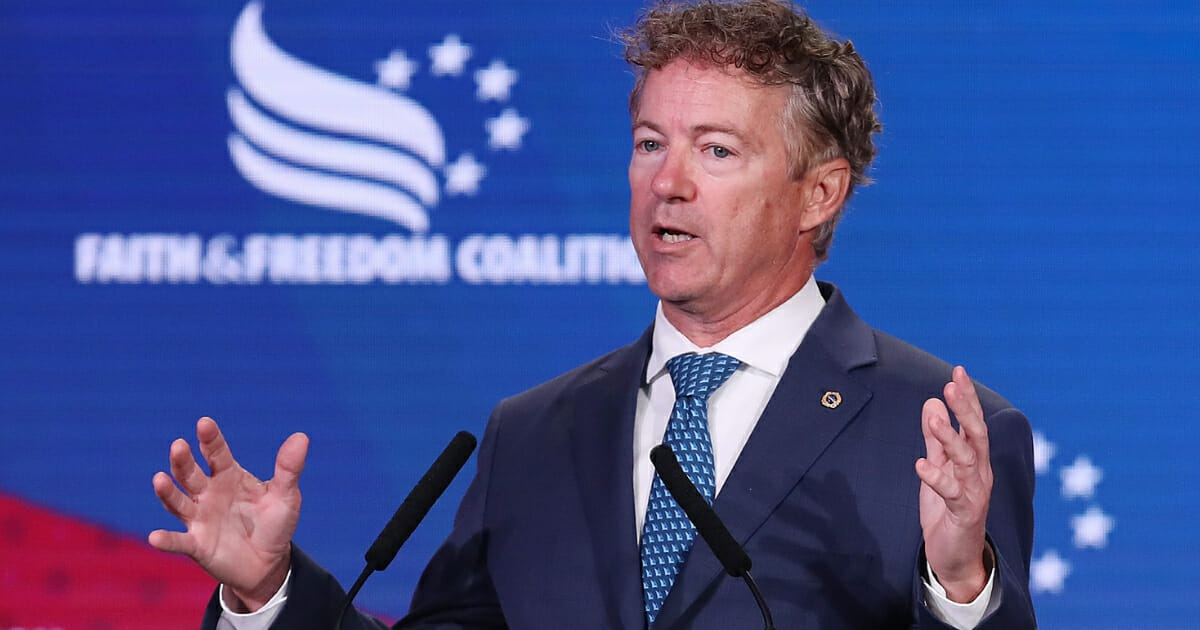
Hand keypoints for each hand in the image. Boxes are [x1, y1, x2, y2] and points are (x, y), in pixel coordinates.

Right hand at [148, 417, 308, 611]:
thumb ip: (289, 468)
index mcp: (229, 476)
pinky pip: (179, 542)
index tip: (204, 423)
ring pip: (178, 502)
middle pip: (190, 474)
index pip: (217, 454)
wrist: (268, 563)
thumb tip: (301, 436)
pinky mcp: (197, 545)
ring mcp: (199, 519)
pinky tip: (155, 537)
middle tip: (178, 445)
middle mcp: (208, 494)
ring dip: (167, 492)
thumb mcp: (286, 496)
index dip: (210, 439)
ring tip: (159, 479)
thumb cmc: (274, 524)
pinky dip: (166, 540)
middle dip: (183, 460)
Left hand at [915, 366, 991, 602]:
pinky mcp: (964, 514)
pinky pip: (953, 493)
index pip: (973, 423)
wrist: (955, 557)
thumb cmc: (947, 511)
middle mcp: (980, 473)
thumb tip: (932, 402)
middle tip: (953, 383)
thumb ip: (936, 439)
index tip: (958, 372)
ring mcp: (975, 493)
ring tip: (935, 418)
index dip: (966, 398)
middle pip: (976, 434)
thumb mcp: (938, 468)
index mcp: (974, 460)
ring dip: (951, 438)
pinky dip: (937, 478)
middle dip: (966, 408)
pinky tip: (920, 465)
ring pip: (967, 460)